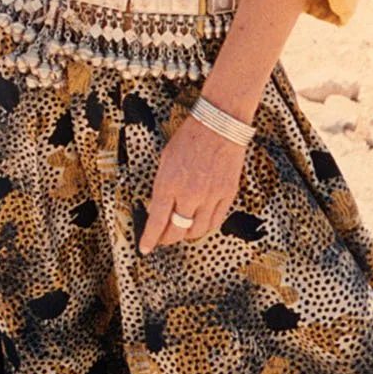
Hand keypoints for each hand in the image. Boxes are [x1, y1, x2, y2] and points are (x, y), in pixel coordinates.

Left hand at [139, 115, 245, 252]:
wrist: (219, 125)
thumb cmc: (189, 137)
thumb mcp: (165, 159)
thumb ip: (162, 186)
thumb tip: (159, 209)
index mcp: (168, 183)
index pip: (156, 221)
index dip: (150, 238)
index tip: (144, 248)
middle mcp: (189, 194)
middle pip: (176, 231)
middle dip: (167, 239)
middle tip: (163, 240)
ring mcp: (210, 196)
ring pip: (197, 231)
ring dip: (186, 235)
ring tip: (181, 232)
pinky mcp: (227, 195)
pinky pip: (215, 221)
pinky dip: (205, 226)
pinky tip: (199, 223)